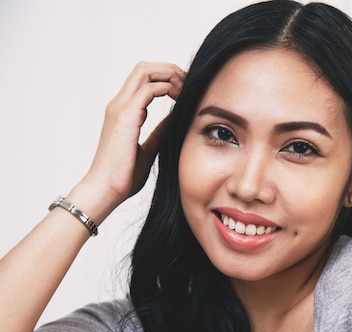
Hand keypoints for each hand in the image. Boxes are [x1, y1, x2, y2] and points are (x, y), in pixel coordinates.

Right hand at [82, 62, 185, 207]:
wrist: (107, 189)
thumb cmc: (123, 175)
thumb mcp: (148, 149)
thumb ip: (158, 131)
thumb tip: (173, 121)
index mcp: (123, 111)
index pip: (143, 79)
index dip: (166, 77)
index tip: (185, 89)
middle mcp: (119, 104)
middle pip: (144, 68)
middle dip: (169, 69)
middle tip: (189, 82)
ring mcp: (120, 108)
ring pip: (144, 71)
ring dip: (169, 74)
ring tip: (186, 87)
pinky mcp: (125, 117)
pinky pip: (148, 90)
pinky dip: (166, 88)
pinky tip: (179, 98)